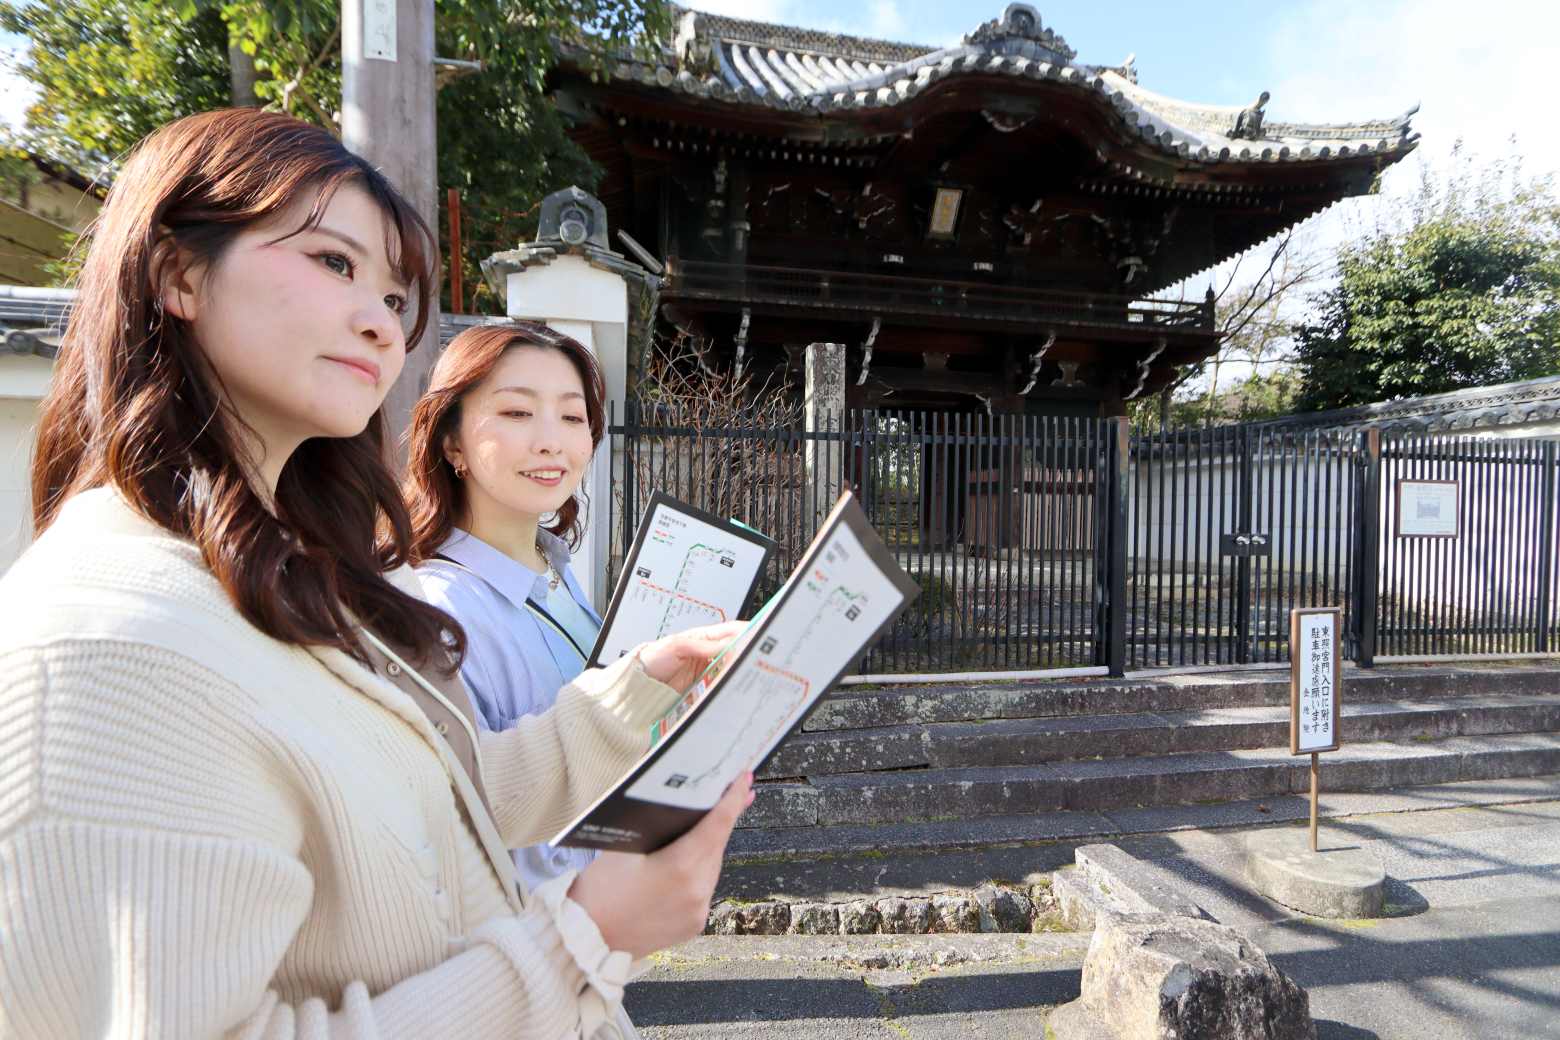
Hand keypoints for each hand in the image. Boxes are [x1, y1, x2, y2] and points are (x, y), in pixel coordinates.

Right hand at [567, 772, 753, 958]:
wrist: (586, 939)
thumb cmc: (598, 892)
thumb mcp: (624, 847)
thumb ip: (656, 825)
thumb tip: (677, 802)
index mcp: (680, 866)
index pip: (718, 823)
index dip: (733, 798)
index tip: (743, 779)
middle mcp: (696, 890)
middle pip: (717, 844)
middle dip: (721, 820)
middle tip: (727, 795)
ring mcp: (698, 910)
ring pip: (712, 867)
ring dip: (709, 848)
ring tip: (700, 830)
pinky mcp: (694, 924)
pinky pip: (704, 889)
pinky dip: (698, 874)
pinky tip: (684, 865)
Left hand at [635, 620, 747, 691]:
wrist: (639, 684)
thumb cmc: (653, 658)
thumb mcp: (677, 646)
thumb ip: (701, 645)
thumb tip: (726, 644)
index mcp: (702, 637)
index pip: (729, 631)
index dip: (744, 632)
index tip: (757, 636)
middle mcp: (707, 652)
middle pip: (734, 650)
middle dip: (746, 653)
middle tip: (756, 658)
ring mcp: (706, 670)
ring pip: (730, 668)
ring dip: (739, 670)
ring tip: (748, 672)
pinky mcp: (704, 686)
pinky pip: (721, 684)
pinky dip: (729, 685)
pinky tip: (734, 687)